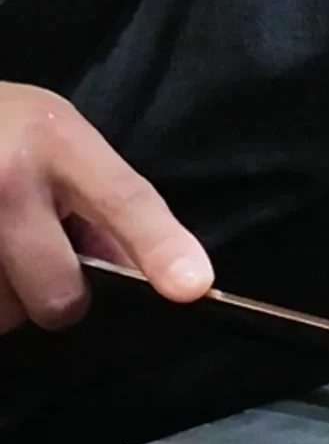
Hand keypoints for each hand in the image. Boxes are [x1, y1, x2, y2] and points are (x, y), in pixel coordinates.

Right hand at [0, 81, 212, 332]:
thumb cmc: (10, 131)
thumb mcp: (67, 145)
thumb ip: (116, 209)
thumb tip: (168, 281)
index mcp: (58, 141)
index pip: (124, 200)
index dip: (160, 246)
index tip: (193, 286)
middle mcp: (6, 176)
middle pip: (59, 295)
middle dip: (56, 294)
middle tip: (39, 258)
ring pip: (6, 313)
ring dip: (7, 299)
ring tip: (0, 248)